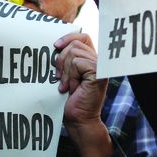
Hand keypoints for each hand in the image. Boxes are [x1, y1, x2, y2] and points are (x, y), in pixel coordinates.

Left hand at [54, 32, 110, 156]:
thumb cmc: (70, 100)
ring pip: (74, 53)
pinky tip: (72, 88)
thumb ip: (66, 59)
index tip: (55, 46)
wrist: (78, 120)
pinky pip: (76, 62)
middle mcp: (99, 61)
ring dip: (66, 71)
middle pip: (75, 44)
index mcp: (92, 60)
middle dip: (62, 60)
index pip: (82, 36)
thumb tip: (55, 43)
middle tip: (61, 78)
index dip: (68, 37)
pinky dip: (70, 76)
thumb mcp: (66, 75)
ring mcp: (101, 66)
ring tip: (68, 85)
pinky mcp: (98, 73)